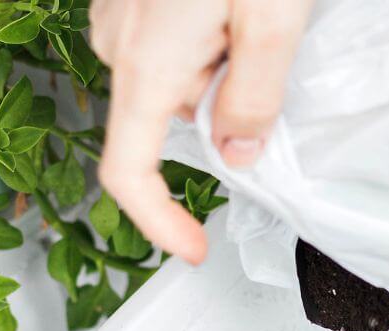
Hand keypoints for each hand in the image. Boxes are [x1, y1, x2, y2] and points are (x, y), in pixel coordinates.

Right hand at [90, 0, 313, 263]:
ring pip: (173, 78)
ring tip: (251, 16)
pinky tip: (230, 4)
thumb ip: (255, 96)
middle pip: (171, 119)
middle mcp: (118, 42)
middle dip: (224, 109)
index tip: (194, 248)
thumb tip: (239, 155)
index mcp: (147, 62)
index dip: (160, 222)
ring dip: (219, 67)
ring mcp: (117, 15)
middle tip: (269, 53)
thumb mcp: (272, 20)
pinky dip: (203, 39)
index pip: (129, 172)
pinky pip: (164, 43)